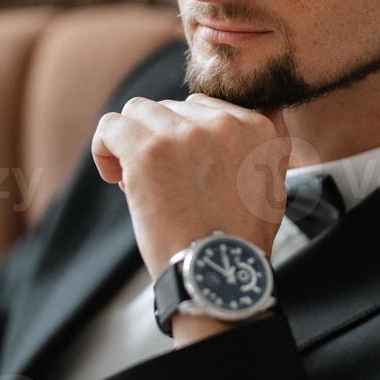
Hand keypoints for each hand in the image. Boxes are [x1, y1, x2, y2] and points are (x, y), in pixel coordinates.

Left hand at [90, 92, 291, 280]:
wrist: (216, 272)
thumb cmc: (240, 238)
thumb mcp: (275, 183)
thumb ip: (268, 142)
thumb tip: (266, 109)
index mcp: (255, 127)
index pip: (200, 107)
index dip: (183, 137)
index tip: (181, 170)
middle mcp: (222, 123)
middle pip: (168, 108)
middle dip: (158, 140)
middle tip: (159, 182)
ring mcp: (183, 134)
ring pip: (137, 112)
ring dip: (132, 141)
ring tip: (134, 179)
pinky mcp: (147, 151)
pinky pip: (111, 126)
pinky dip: (105, 147)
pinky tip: (113, 175)